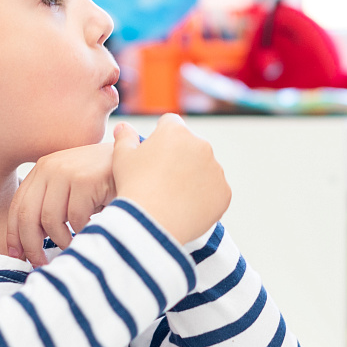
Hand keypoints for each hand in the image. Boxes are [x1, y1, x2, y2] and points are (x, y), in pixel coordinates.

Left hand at [6, 142, 116, 264]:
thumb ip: (51, 203)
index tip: (17, 255)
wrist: (138, 161)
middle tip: (40, 263)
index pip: (18, 206)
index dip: (14, 235)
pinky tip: (90, 230)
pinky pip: (75, 219)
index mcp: (43, 168)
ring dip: (61, 241)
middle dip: (32, 246)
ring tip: (72, 245)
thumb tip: (28, 243)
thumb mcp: (72, 186)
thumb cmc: (105, 181)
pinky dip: (82, 231)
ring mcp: (68, 171)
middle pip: (28, 216)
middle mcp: (50, 166)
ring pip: (50, 221)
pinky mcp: (86, 179)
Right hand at [112, 115, 230, 243]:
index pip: (171, 124)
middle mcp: (201, 145)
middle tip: (162, 179)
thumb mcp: (122, 158)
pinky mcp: (224, 191)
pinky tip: (186, 207)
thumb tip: (123, 127)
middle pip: (190, 147)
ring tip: (174, 196)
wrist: (152, 223)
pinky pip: (214, 191)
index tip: (155, 153)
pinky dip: (204, 198)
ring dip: (194, 177)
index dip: (161, 137)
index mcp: (176, 131)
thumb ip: (125, 137)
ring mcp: (216, 169)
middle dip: (180, 158)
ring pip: (205, 169)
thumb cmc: (134, 187)